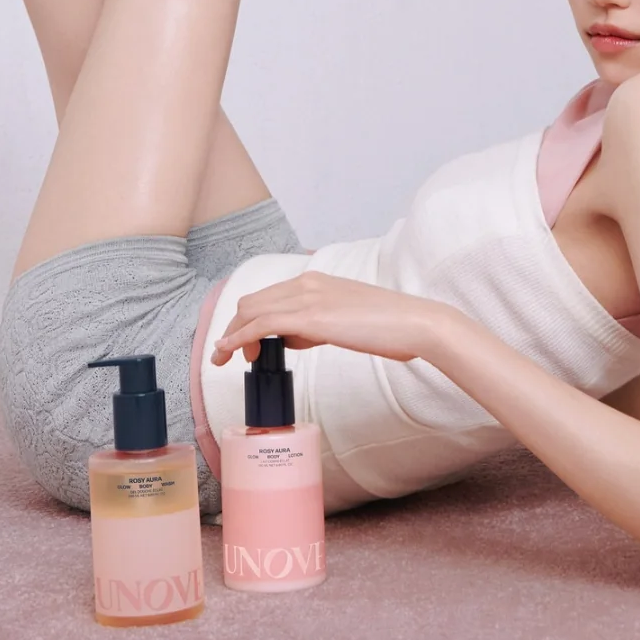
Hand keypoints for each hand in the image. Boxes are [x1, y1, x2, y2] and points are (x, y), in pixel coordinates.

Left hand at [210, 270, 442, 365]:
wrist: (413, 322)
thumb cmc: (387, 326)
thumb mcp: (343, 319)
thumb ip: (316, 323)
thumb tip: (291, 337)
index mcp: (314, 280)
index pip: (268, 297)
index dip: (249, 321)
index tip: (248, 345)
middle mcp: (306, 283)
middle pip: (252, 301)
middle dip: (234, 329)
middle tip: (234, 356)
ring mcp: (307, 297)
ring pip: (251, 310)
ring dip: (232, 335)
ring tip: (225, 359)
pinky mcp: (311, 316)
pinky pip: (262, 324)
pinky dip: (238, 337)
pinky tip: (228, 351)